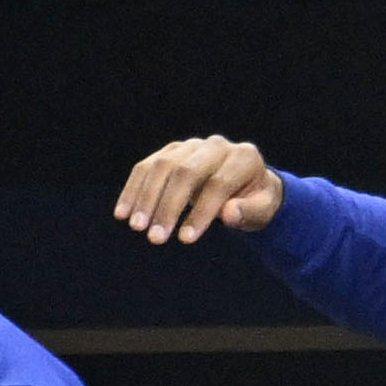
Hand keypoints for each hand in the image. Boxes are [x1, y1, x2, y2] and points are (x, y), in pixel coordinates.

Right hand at [115, 131, 287, 244]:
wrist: (245, 183)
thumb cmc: (254, 201)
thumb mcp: (263, 210)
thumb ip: (250, 211)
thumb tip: (228, 213)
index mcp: (244, 157)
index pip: (218, 184)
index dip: (201, 211)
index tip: (185, 239)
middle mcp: (216, 146)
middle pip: (186, 172)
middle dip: (169, 206)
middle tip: (155, 237)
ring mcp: (191, 146)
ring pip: (161, 166)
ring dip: (145, 198)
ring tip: (136, 227)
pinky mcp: (171, 151)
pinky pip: (146, 167)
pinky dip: (133, 189)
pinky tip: (122, 213)